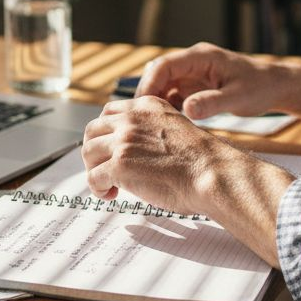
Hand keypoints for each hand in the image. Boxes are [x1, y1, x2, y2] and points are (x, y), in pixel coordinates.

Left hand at [81, 94, 294, 265]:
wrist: (212, 173)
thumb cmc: (201, 161)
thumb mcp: (174, 128)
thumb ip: (151, 130)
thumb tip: (132, 149)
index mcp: (147, 106)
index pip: (110, 111)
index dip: (106, 133)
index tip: (111, 149)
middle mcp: (132, 118)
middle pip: (92, 130)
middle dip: (95, 151)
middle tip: (104, 168)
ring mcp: (124, 141)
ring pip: (88, 152)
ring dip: (94, 170)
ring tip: (108, 185)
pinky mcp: (119, 164)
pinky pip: (93, 177)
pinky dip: (97, 188)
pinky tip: (110, 194)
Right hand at [138, 42, 300, 127]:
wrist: (275, 86)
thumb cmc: (260, 88)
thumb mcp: (238, 98)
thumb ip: (212, 103)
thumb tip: (187, 109)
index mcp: (201, 57)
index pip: (163, 65)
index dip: (149, 84)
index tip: (142, 107)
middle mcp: (193, 61)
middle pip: (158, 74)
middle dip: (148, 95)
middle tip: (142, 121)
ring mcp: (192, 73)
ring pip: (163, 85)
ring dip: (156, 103)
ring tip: (152, 126)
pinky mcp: (194, 85)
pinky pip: (172, 94)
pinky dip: (167, 107)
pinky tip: (168, 125)